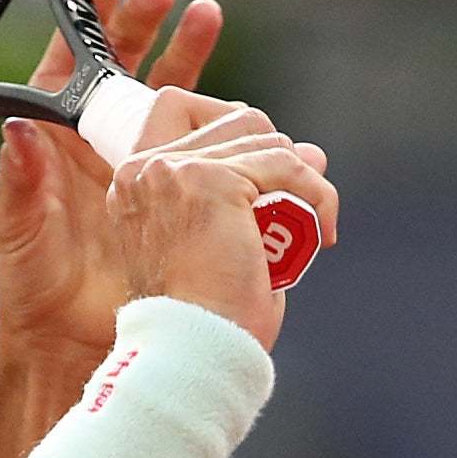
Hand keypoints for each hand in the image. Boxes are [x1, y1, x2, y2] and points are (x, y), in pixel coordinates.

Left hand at [0, 0, 223, 365]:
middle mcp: (98, 139)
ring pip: (170, 90)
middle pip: (126, 61)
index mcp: (56, 136)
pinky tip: (243, 99)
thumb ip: (21, 181)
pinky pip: (205, 141)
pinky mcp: (174, 187)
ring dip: (189, 52)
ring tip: (206, 15)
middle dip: (146, 20)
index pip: (74, 55)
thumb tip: (21, 128)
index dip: (96, 4)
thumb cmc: (35, 289)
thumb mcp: (19, 233)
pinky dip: (226, 117)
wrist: (78, 341)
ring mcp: (139, 159)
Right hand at [108, 104, 339, 350]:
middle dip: (280, 160)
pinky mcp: (211, 182)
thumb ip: (255, 188)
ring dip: (302, 181)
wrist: (193, 348)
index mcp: (134, 182)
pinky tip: (322, 234)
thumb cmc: (206, 313)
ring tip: (306, 229)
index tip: (266, 175)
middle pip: (238, 120)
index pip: (183, 109)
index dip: (235, 131)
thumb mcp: (224, 239)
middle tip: (295, 211)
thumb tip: (314, 151)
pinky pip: (288, 166)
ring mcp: (174, 172)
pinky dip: (318, 197)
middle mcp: (143, 170)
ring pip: (268, 140)